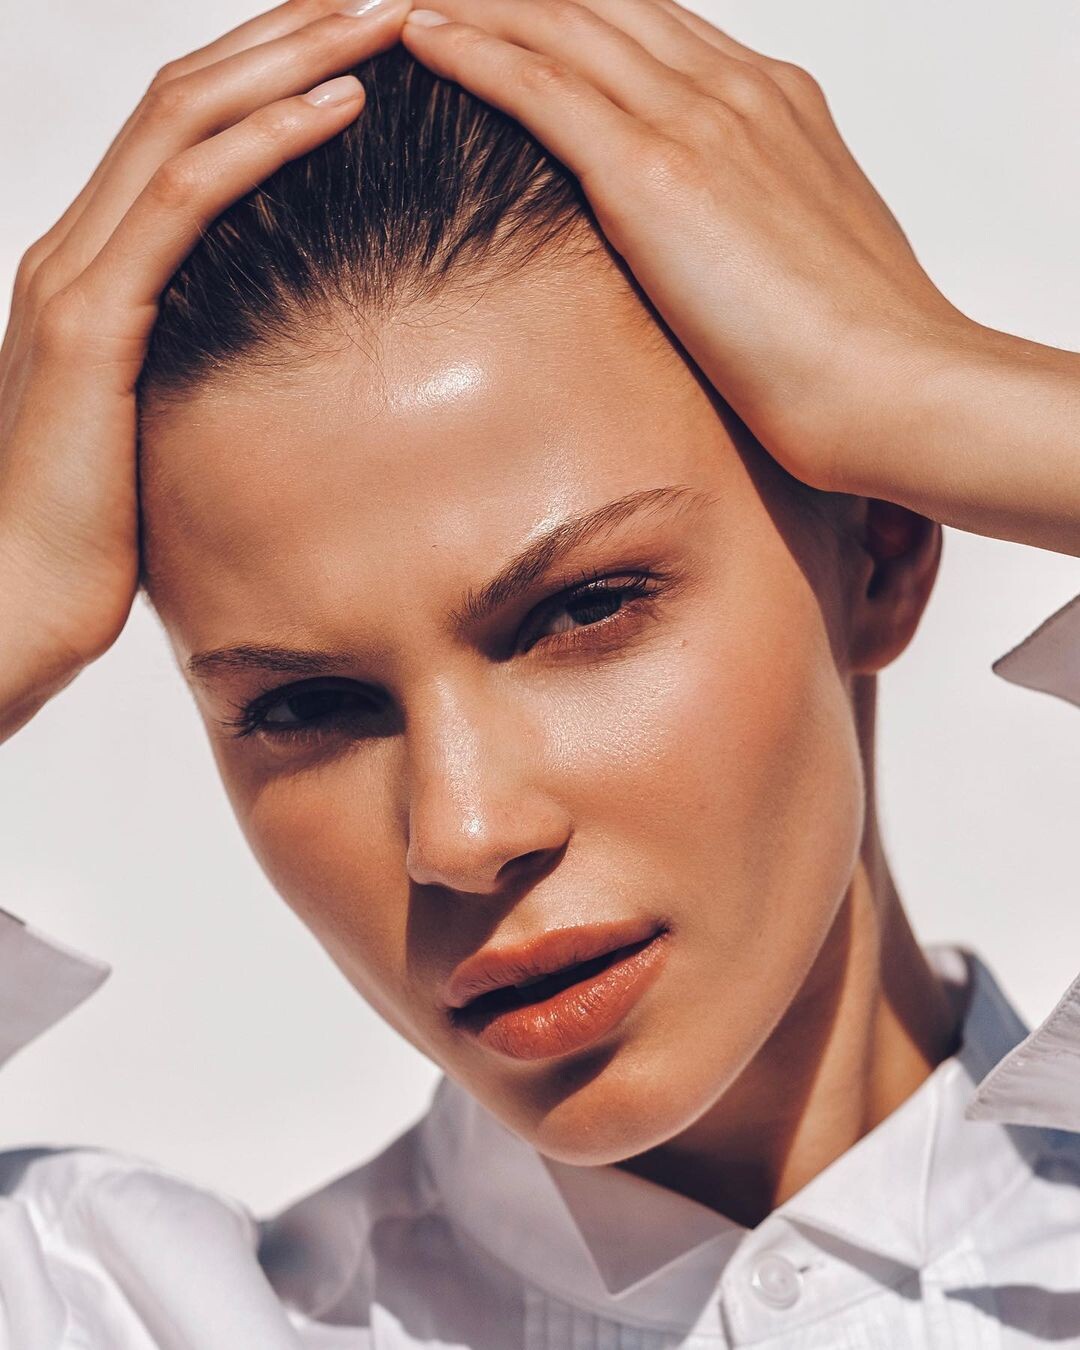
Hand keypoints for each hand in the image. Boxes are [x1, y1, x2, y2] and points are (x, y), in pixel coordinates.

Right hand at [0, 0, 410, 741]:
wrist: (7, 603)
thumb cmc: (87, 537)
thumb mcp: (151, 430)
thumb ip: (188, 371)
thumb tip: (268, 366)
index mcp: (91, 268)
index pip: (184, 130)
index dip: (268, 70)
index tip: (356, 42)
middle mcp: (73, 246)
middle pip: (188, 94)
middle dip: (290, 32)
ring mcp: (74, 274)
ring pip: (188, 120)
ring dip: (294, 58)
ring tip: (384, 15)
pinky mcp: (91, 322)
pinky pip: (186, 200)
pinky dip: (268, 141)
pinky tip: (343, 106)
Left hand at [401, 0, 1079, 554]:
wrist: (896, 383)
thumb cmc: (862, 349)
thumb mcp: (808, 260)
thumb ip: (760, 226)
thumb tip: (724, 253)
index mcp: (776, 104)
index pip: (656, 28)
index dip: (582, 11)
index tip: (528, 9)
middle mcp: (735, 89)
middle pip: (602, 5)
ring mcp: (698, 121)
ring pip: (563, 24)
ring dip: (480, 1)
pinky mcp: (657, 174)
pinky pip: (543, 85)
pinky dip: (476, 50)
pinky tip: (422, 34)